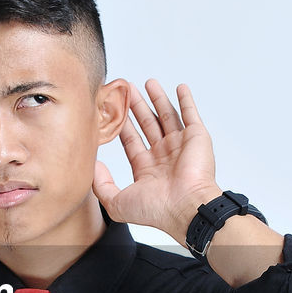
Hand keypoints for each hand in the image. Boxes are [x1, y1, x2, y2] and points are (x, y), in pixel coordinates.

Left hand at [92, 79, 222, 242]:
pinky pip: (191, 114)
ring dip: (158, 99)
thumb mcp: (116, 203)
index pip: (131, 141)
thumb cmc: (155, 210)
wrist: (186, 208)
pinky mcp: (197, 137)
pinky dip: (186, 100)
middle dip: (137, 107)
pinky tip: (180, 88)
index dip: (122, 125)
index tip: (113, 110)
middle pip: (147, 125)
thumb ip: (101, 185)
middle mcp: (164, 156)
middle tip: (127, 89)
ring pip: (167, 116)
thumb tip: (94, 165)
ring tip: (148, 83)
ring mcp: (181, 146)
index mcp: (147, 170)